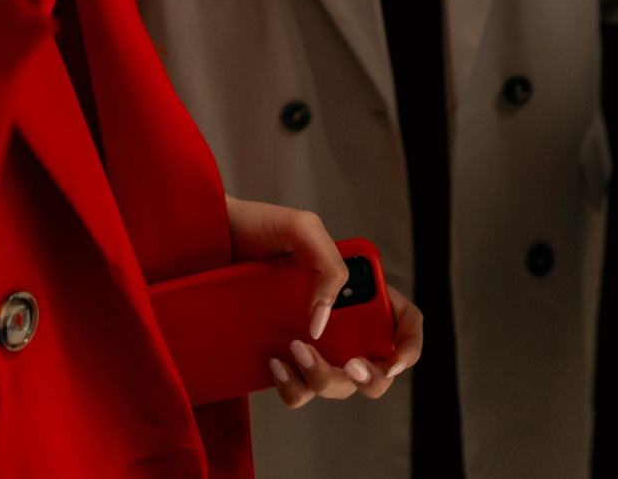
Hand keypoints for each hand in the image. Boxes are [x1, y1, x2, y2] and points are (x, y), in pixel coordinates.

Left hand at [225, 197, 422, 408]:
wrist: (208, 243)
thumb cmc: (257, 227)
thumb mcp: (301, 230)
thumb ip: (328, 267)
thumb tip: (323, 324)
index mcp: (357, 289)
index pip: (403, 322)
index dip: (409, 346)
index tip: (394, 361)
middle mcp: (340, 321)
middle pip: (376, 366)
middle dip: (370, 376)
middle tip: (351, 365)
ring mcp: (312, 344)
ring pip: (337, 384)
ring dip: (323, 377)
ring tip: (293, 349)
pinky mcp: (282, 360)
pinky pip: (299, 391)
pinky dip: (292, 385)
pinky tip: (274, 362)